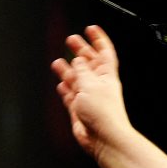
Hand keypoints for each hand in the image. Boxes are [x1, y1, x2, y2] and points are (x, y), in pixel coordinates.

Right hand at [50, 25, 130, 158]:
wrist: (103, 138)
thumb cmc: (104, 113)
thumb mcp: (90, 84)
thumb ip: (82, 71)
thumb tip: (78, 60)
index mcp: (107, 76)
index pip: (104, 52)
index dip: (99, 39)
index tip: (91, 29)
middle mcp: (99, 85)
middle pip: (89, 63)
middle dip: (81, 50)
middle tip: (71, 40)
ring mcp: (89, 97)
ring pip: (78, 79)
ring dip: (69, 70)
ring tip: (59, 61)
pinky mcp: (80, 109)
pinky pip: (71, 96)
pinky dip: (66, 89)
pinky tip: (61, 84)